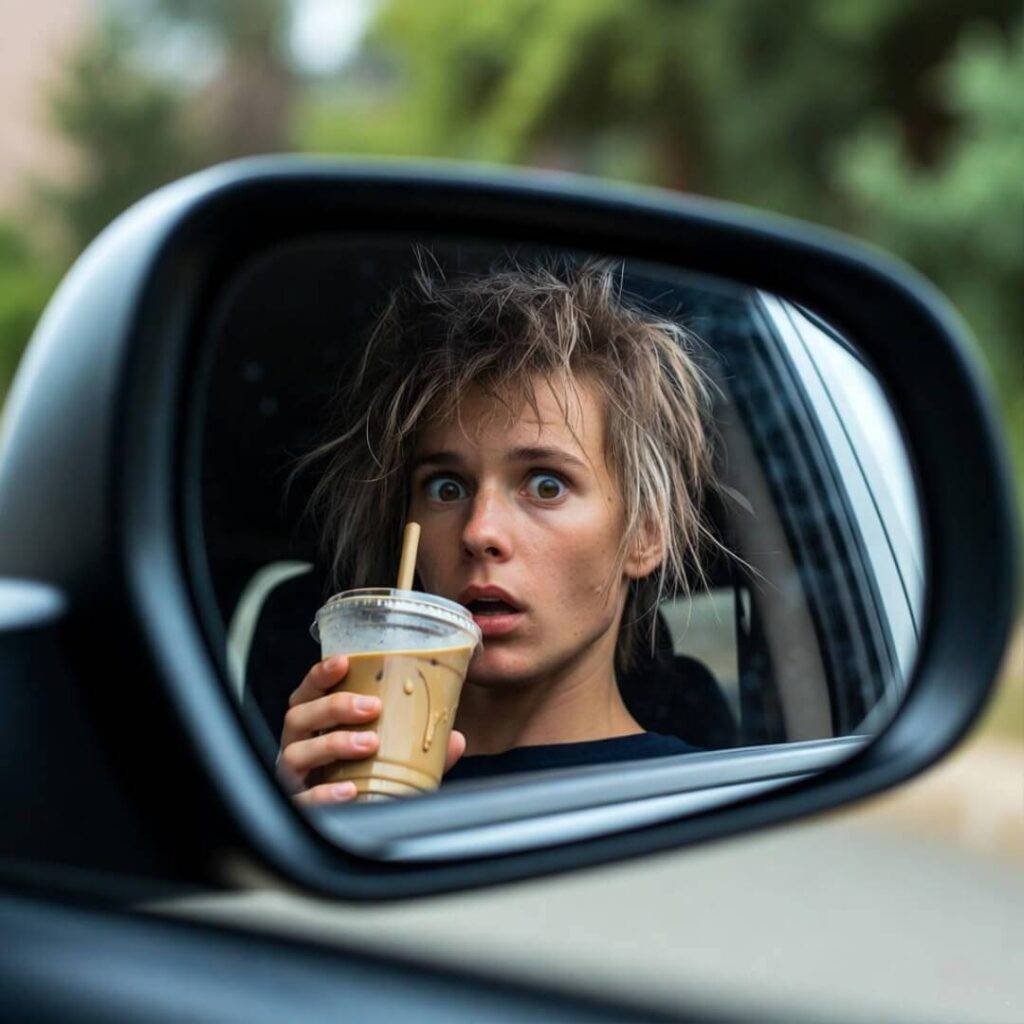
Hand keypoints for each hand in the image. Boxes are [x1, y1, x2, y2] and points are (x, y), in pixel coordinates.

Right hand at [278, 655, 465, 805]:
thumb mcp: (393, 757)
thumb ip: (421, 747)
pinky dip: (325, 792)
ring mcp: (293, 778)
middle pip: (298, 716)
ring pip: (296, 753)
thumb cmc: (362, 777)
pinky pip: (303, 799)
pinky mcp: (297, 807)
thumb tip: (456, 739)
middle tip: (373, 706)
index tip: (344, 662)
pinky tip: (349, 789)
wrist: (349, 822)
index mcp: (314, 725)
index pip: (308, 692)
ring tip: (370, 743)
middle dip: (334, 706)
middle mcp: (298, 746)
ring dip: (333, 743)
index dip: (321, 674)